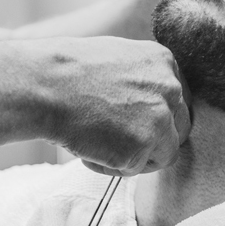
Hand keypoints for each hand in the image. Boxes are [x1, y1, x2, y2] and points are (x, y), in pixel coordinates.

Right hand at [42, 37, 190, 175]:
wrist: (45, 85)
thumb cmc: (67, 70)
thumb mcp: (116, 56)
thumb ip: (141, 76)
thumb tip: (145, 101)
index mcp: (163, 62)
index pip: (178, 98)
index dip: (158, 114)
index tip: (138, 121)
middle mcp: (169, 89)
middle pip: (179, 127)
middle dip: (155, 138)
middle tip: (121, 140)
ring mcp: (158, 120)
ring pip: (164, 153)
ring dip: (138, 156)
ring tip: (100, 144)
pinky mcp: (141, 149)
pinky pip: (134, 169)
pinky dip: (112, 166)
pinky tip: (88, 148)